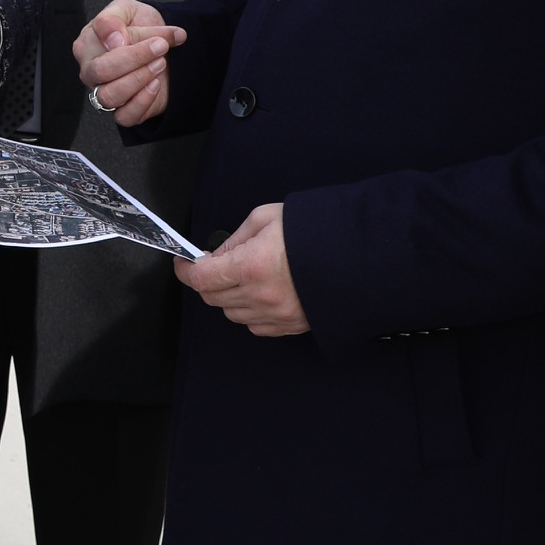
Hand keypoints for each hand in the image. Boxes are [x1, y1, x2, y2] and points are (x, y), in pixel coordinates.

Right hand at [73, 0, 184, 127]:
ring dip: (140, 79)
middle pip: (101, 72)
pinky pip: (124, 116)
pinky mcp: (121, 111)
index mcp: (86, 44)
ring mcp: (102, 93)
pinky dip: (142, 102)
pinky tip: (155, 84)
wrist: (160, 45)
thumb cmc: (138, 27)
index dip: (128, 43)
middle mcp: (90, 71)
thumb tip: (115, 40)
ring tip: (160, 64)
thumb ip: (113, 19)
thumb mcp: (126, 9)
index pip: (97, 44)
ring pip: (110, 96)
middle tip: (161, 48)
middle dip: (136, 59)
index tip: (156, 38)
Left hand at [174, 203, 308, 335]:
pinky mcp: (292, 326)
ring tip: (245, 278)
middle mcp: (261, 295)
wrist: (360, 256)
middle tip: (215, 266)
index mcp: (251, 266)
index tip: (184, 262)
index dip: (185, 269)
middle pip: (212, 298)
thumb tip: (216, 254)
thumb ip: (236, 239)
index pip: (201, 277)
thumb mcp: (267, 218)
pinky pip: (256, 326)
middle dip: (207, 281)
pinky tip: (262, 294)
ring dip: (229, 297)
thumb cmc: (316, 232)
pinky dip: (251, 312)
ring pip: (232, 314)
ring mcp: (277, 314)